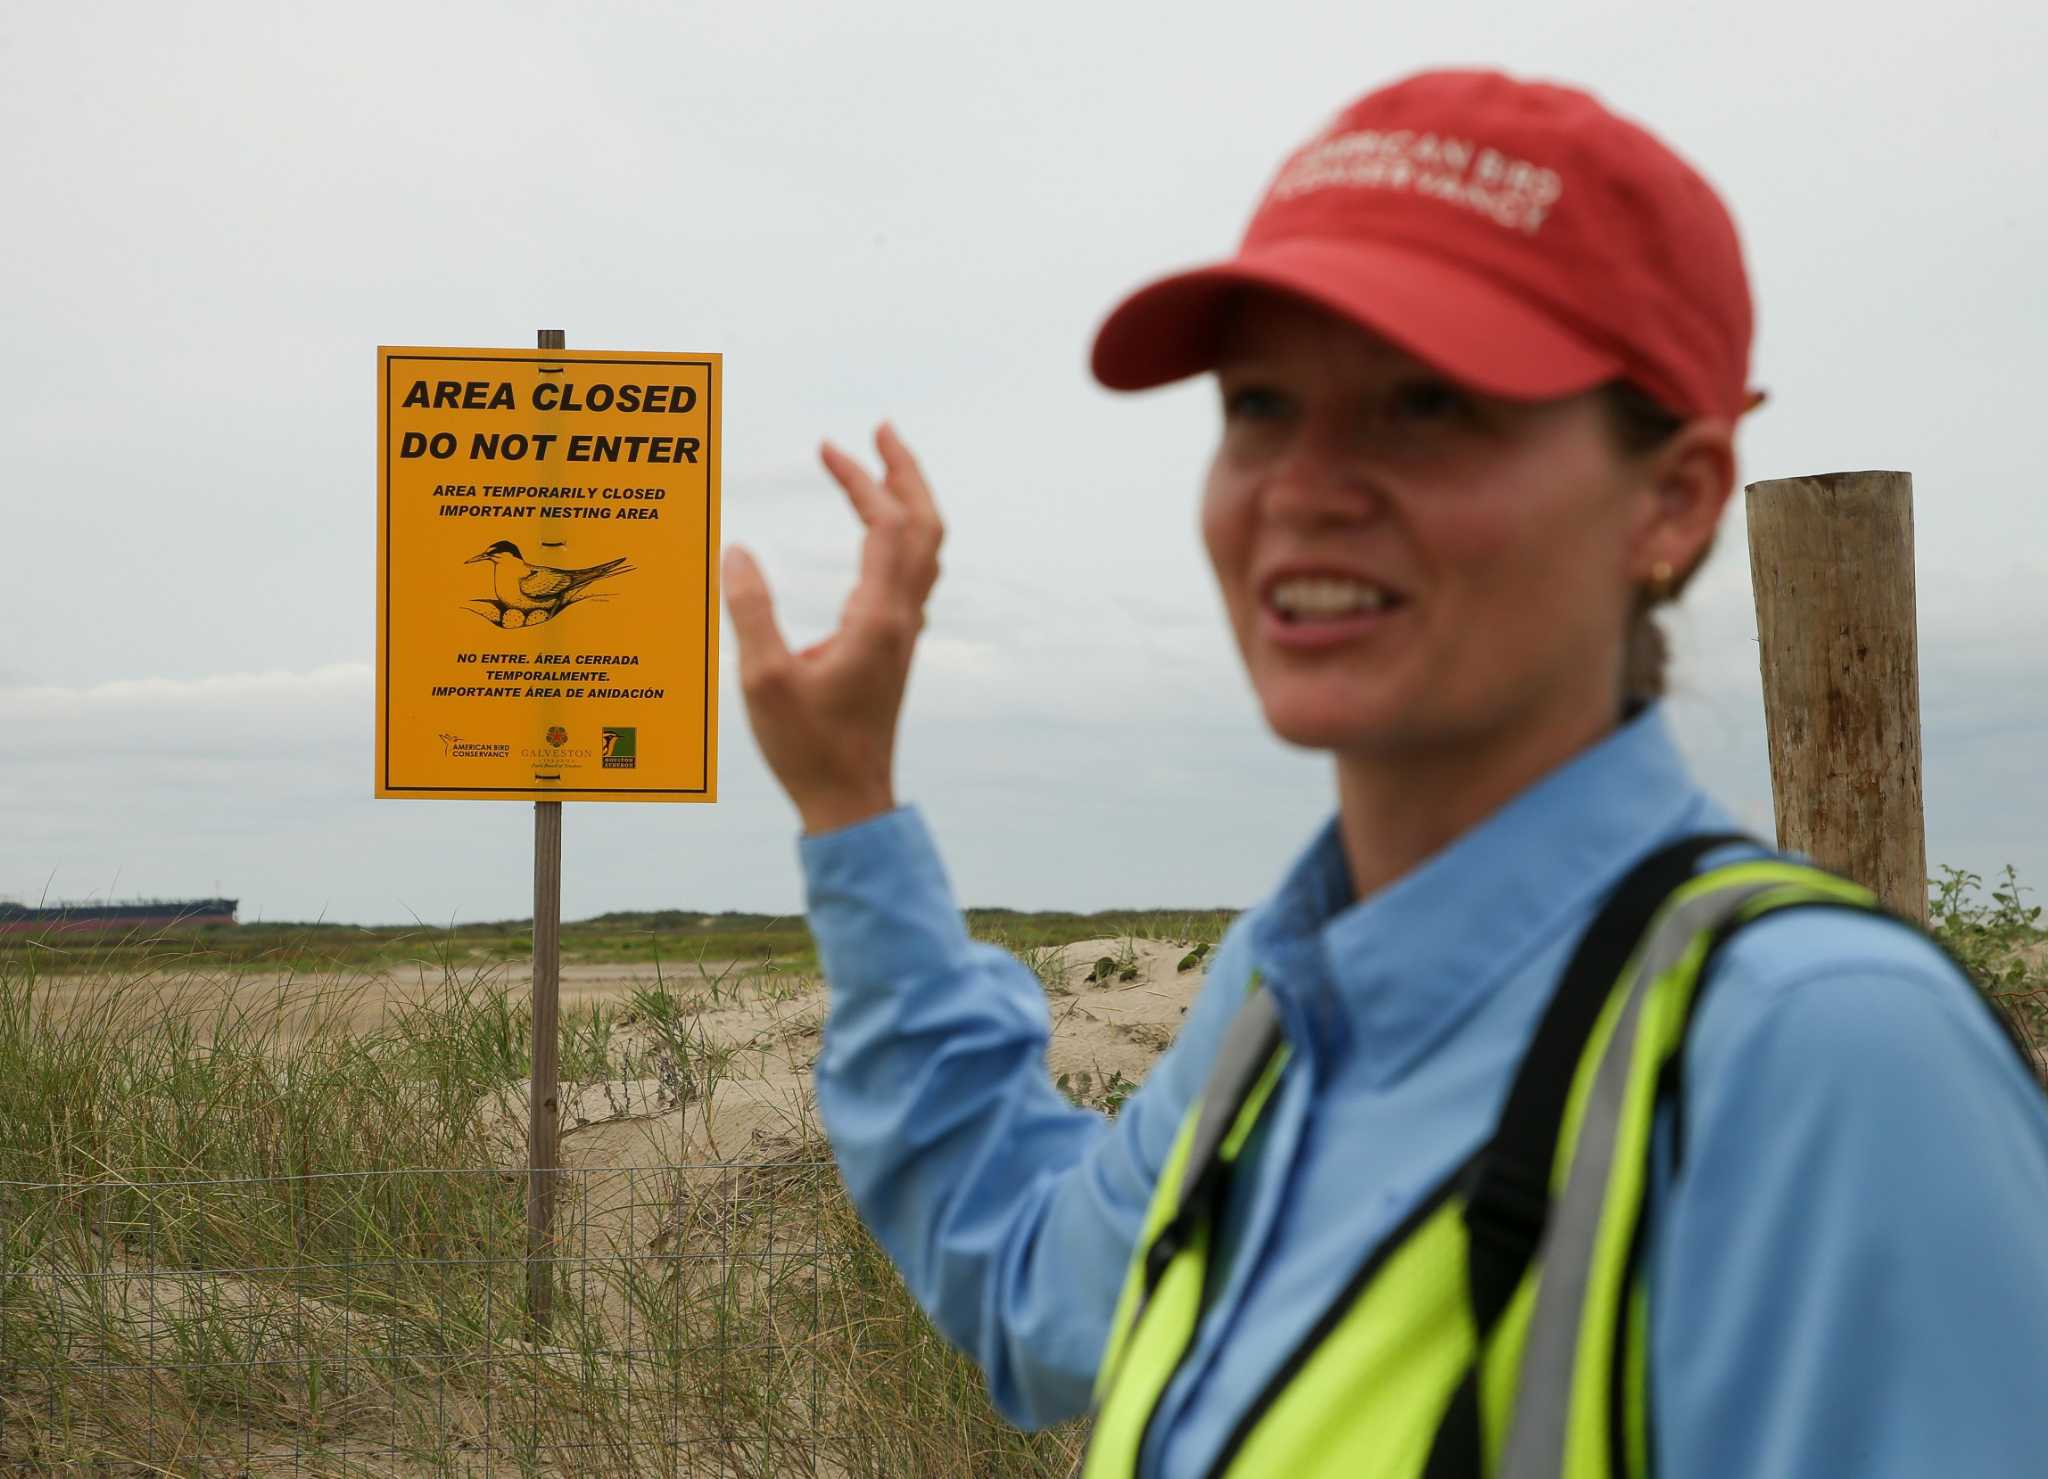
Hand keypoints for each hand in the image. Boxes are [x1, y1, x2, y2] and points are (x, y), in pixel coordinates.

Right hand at [723, 423, 943, 833]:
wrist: (850, 800)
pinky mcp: (895, 646)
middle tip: (879, 429)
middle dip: (906, 472)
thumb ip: (751, 611)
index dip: (862, 479)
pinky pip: (913, 571)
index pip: (886, 525)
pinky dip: (901, 534)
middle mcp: (901, 618)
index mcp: (877, 618)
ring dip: (909, 500)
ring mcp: (904, 632)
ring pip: (926, 548)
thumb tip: (736, 551)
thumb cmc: (808, 748)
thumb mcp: (764, 680)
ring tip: (881, 465)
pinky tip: (876, 533)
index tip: (827, 447)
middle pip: (926, 526)